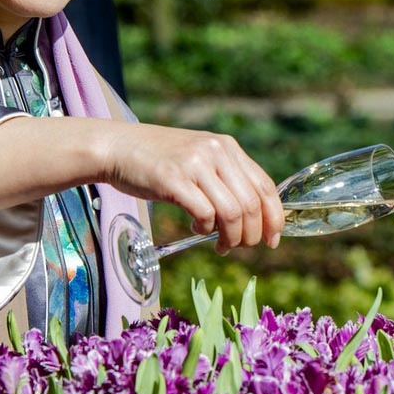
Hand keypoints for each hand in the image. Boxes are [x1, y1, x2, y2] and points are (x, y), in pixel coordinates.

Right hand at [101, 122, 284, 254]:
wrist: (119, 147)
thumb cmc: (160, 159)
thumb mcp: (200, 157)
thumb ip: (226, 177)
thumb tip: (254, 216)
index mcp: (227, 146)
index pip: (265, 186)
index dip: (274, 217)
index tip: (273, 240)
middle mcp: (216, 152)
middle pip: (251, 204)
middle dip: (252, 235)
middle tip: (239, 246)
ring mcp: (195, 164)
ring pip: (232, 212)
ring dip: (231, 238)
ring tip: (220, 244)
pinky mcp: (174, 180)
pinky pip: (204, 214)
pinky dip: (205, 230)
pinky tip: (195, 228)